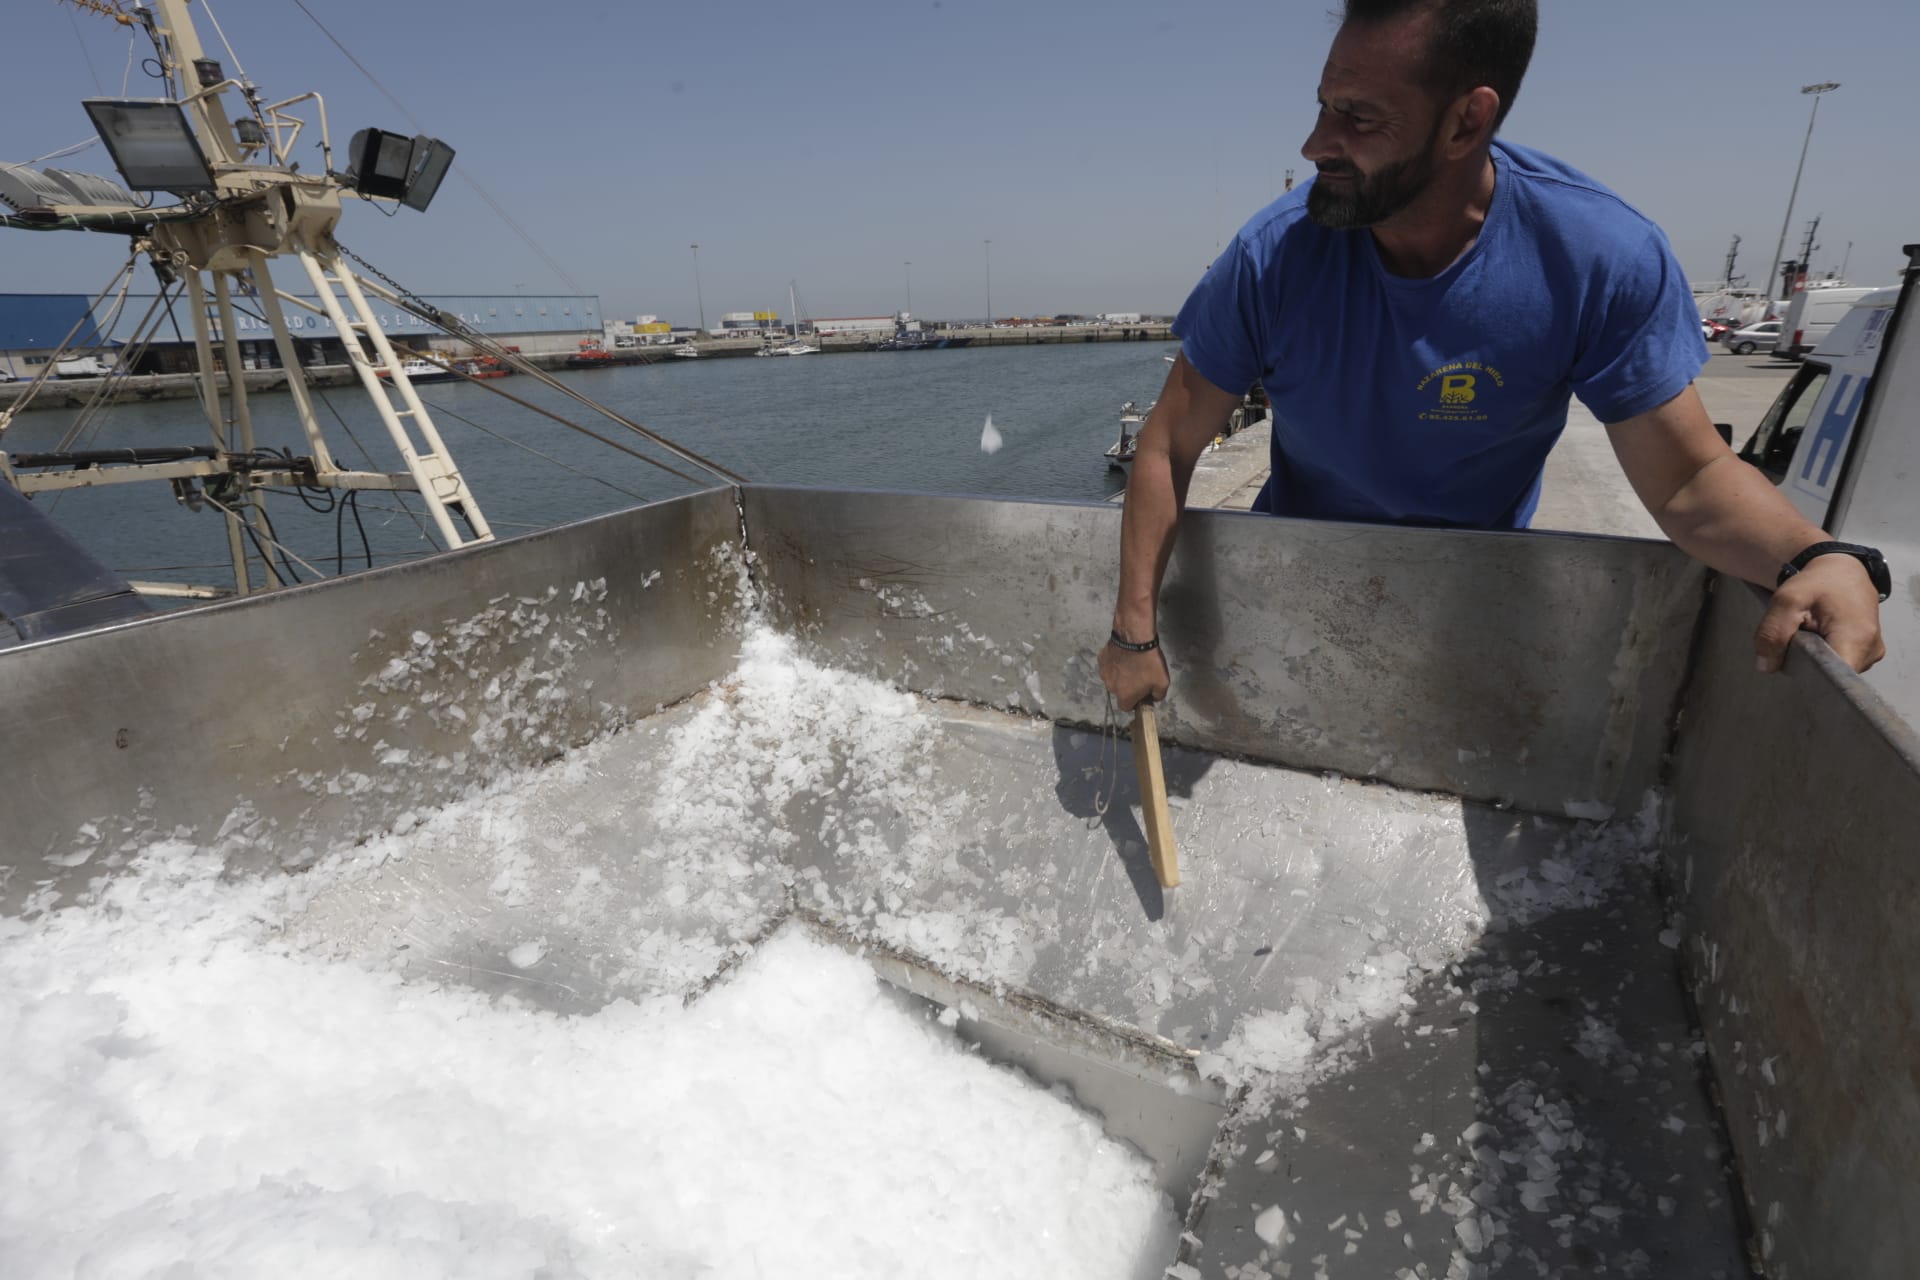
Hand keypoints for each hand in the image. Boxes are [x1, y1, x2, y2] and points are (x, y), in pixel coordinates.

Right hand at [1099, 638, 1168, 711]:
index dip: (1135, 702)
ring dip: (1120, 675)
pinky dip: (1115, 663)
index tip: (1142, 693)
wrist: (1134, 638)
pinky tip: (1124, 655)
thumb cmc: (1149, 663)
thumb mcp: (1163, 683)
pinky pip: (1109, 665)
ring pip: (1113, 678)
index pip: (1126, 707)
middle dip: (1127, 687)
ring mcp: (1104, 673)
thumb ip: (1158, 696)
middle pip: (1119, 692)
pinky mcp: (1101, 659)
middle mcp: (1111, 688)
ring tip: (1131, 663)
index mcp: (1124, 697)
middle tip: (1138, 675)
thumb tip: (1154, 698)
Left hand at [1755, 554, 1885, 673]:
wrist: (1839, 570)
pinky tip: (1819, 639)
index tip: (1796, 659)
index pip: (1836, 678)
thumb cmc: (1817, 582)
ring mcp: (1871, 653)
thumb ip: (1772, 635)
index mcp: (1857, 638)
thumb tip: (1766, 666)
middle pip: (1831, 675)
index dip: (1811, 675)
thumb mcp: (1786, 601)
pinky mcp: (1867, 652)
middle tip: (1799, 638)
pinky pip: (1840, 663)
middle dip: (1809, 663)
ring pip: (1834, 670)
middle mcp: (1871, 650)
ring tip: (1811, 635)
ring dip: (1816, 658)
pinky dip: (1825, 655)